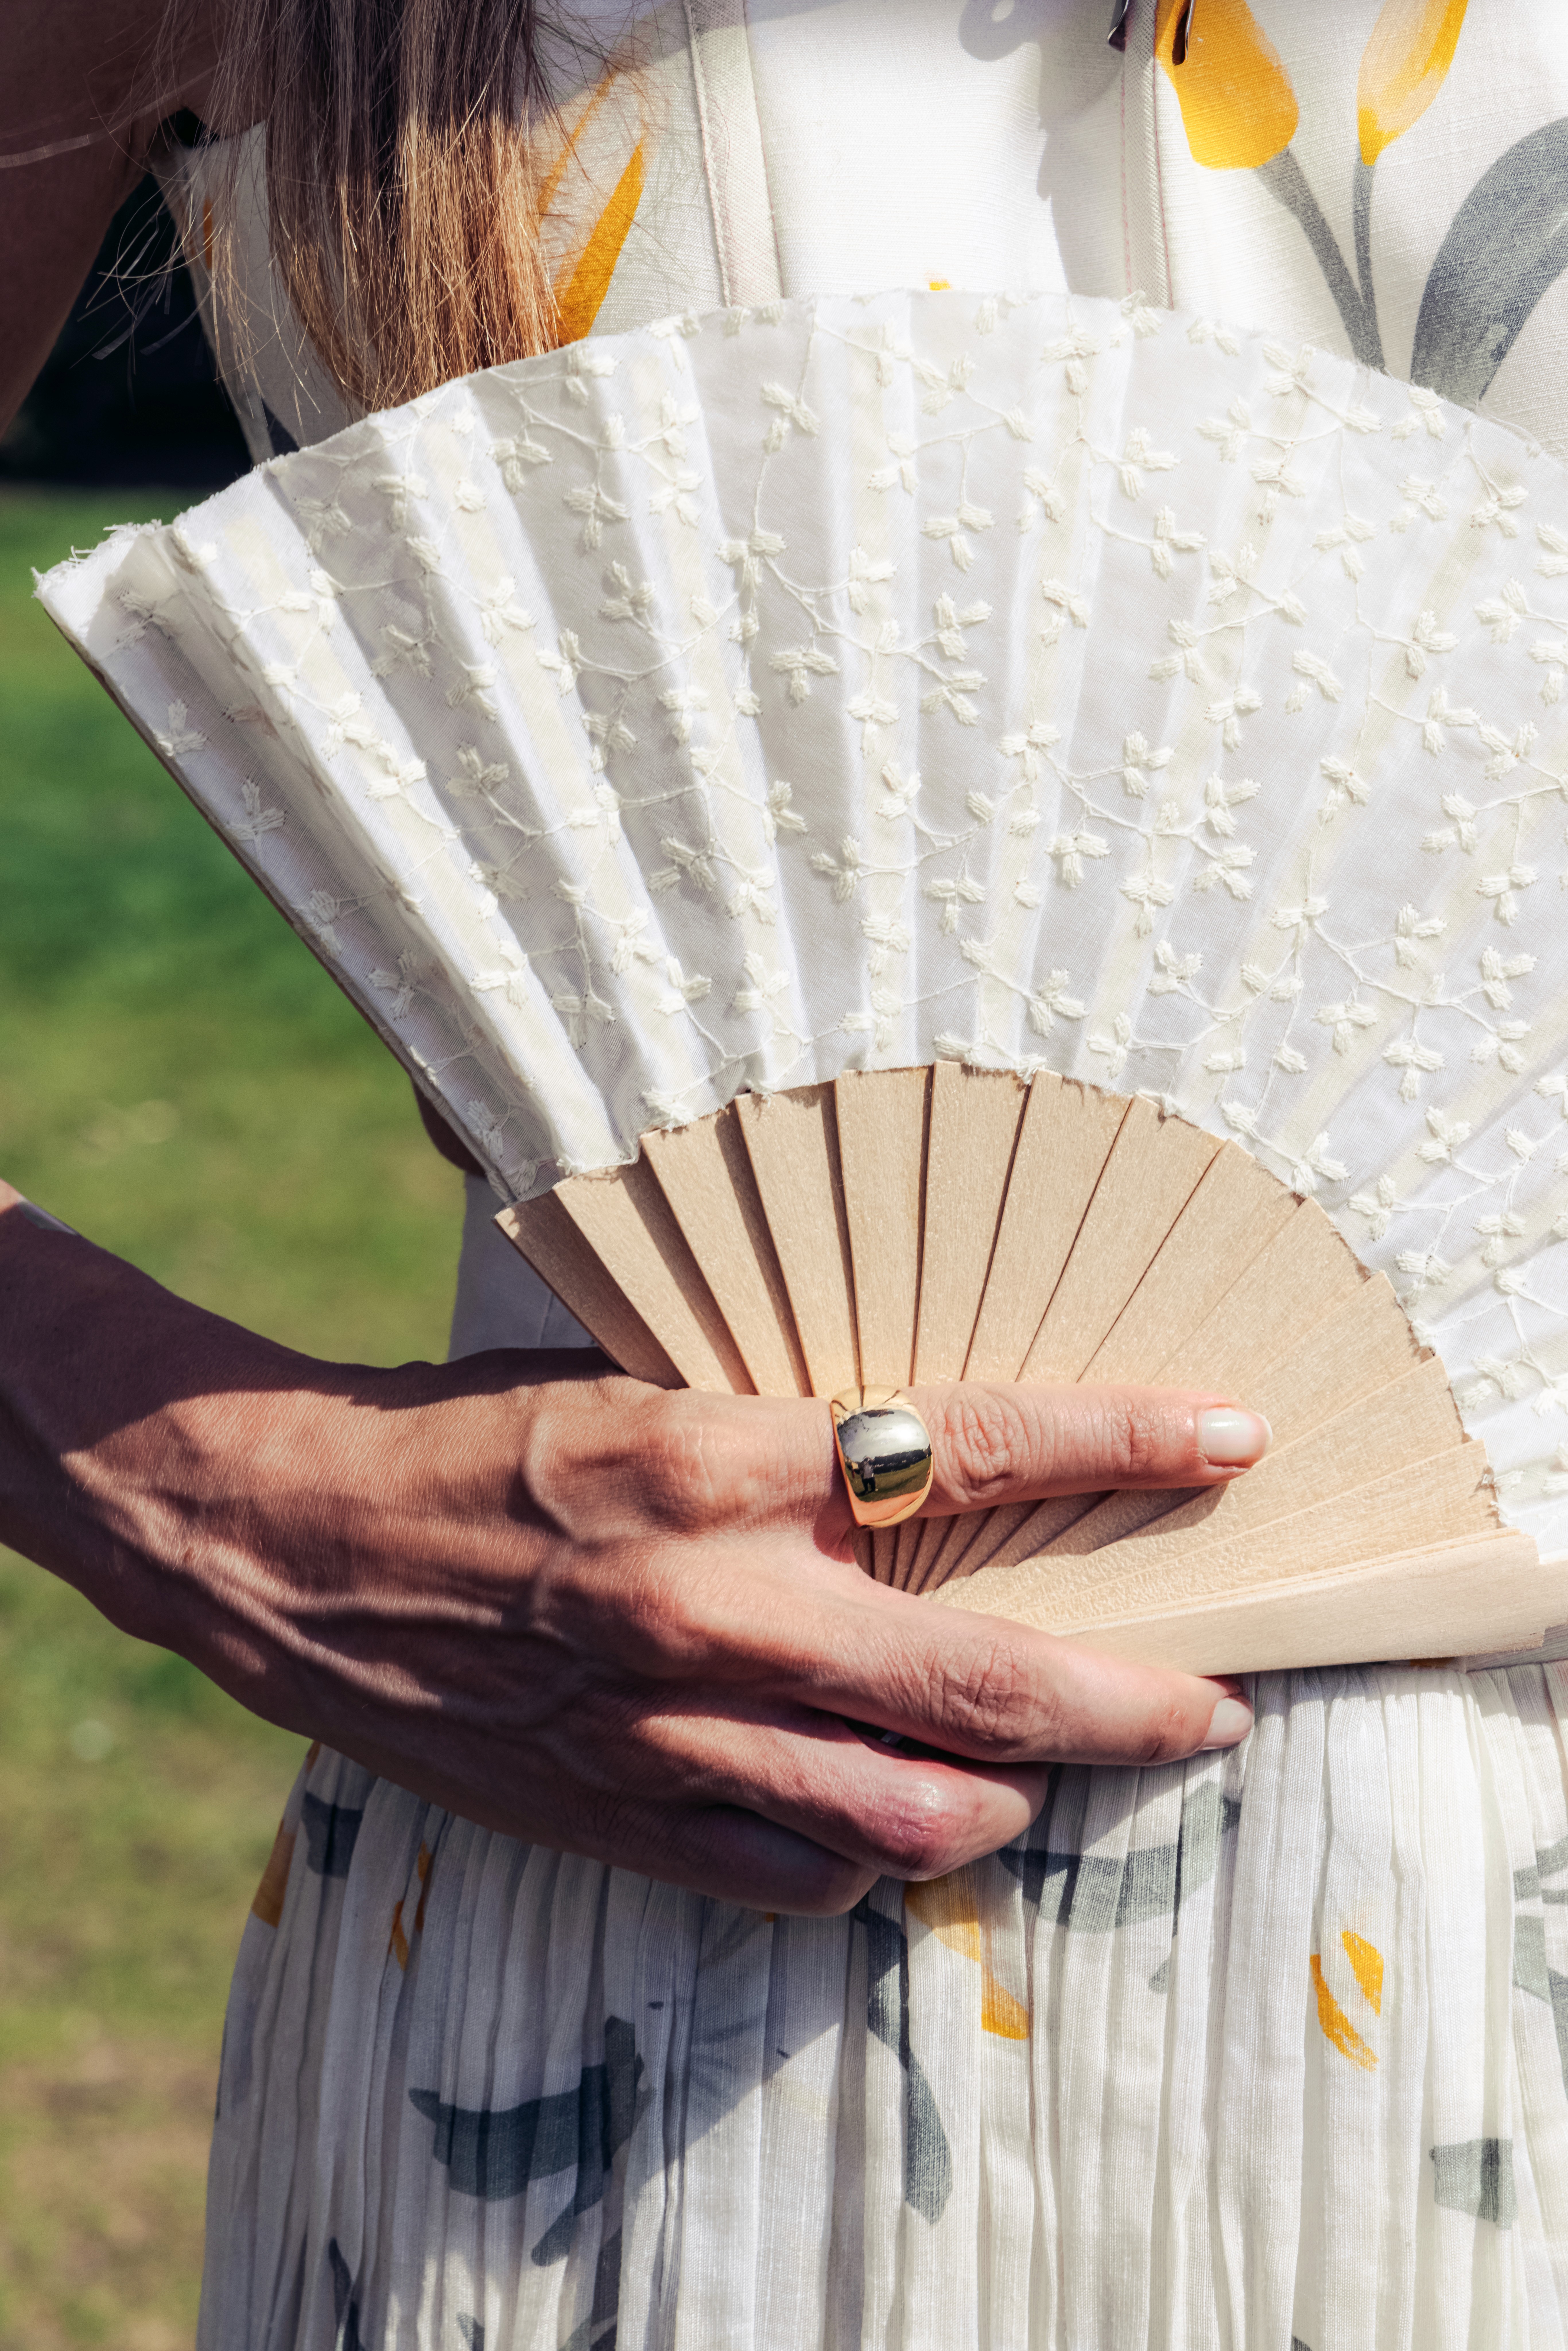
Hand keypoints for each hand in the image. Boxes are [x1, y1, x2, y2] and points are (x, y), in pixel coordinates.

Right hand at [1, 1193, 1261, 1914]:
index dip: (1115, 1440)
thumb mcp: (635, 1388)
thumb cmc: (470, 1436)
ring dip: (1006, 1797)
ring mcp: (658, 1722)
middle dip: (1125, 1701)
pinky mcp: (607, 1805)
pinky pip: (790, 1870)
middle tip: (1213, 1709)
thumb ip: (775, 1437)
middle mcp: (705, 1602)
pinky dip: (868, 1853)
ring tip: (1051, 1773)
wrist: (289, 1534)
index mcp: (710, 1462)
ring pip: (902, 1807)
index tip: (1225, 1439)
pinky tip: (896, 1821)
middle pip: (974, 1675)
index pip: (963, 1447)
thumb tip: (921, 1464)